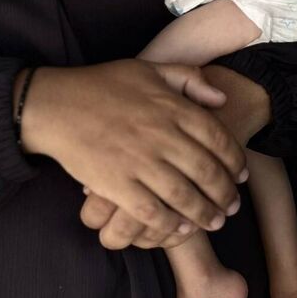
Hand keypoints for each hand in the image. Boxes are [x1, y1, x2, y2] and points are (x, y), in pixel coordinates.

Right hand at [16, 59, 249, 248]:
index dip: (235, 160)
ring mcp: (139, 162)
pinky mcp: (117, 184)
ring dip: (205, 214)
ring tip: (214, 222)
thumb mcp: (148, 68)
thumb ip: (188, 78)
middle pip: (207, 171)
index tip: (241, 175)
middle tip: (232, 206)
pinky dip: (171, 224)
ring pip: (185, 196)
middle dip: (225, 194)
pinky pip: (153, 211)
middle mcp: (161, 135)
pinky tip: (180, 229)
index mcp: (172, 107)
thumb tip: (221, 98)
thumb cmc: (102, 85)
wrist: (55, 104)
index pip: (218, 138)